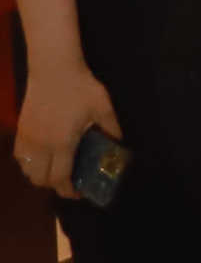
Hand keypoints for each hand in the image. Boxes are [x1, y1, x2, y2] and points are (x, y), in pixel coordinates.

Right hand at [12, 54, 108, 195]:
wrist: (53, 69)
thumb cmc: (80, 87)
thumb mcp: (103, 107)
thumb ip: (111, 128)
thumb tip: (118, 141)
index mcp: (63, 144)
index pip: (59, 178)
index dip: (68, 191)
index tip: (79, 193)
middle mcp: (41, 146)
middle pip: (40, 179)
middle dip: (54, 185)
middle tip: (69, 180)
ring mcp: (27, 138)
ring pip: (27, 169)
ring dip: (40, 175)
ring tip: (55, 169)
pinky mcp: (20, 129)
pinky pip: (20, 156)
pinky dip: (28, 163)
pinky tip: (41, 156)